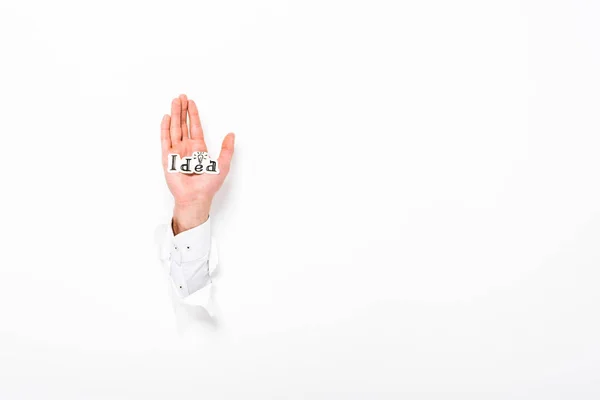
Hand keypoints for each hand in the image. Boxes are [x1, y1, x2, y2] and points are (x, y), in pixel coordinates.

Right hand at [160, 94, 234, 233]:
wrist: (196, 197)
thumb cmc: (208, 185)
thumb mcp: (222, 165)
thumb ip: (227, 149)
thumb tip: (232, 135)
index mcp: (198, 149)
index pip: (195, 128)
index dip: (193, 115)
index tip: (191, 102)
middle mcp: (186, 149)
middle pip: (183, 125)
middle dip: (182, 110)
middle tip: (181, 96)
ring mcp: (176, 152)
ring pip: (174, 129)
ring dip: (174, 115)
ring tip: (174, 101)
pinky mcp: (168, 158)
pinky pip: (165, 140)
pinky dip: (165, 129)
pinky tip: (166, 118)